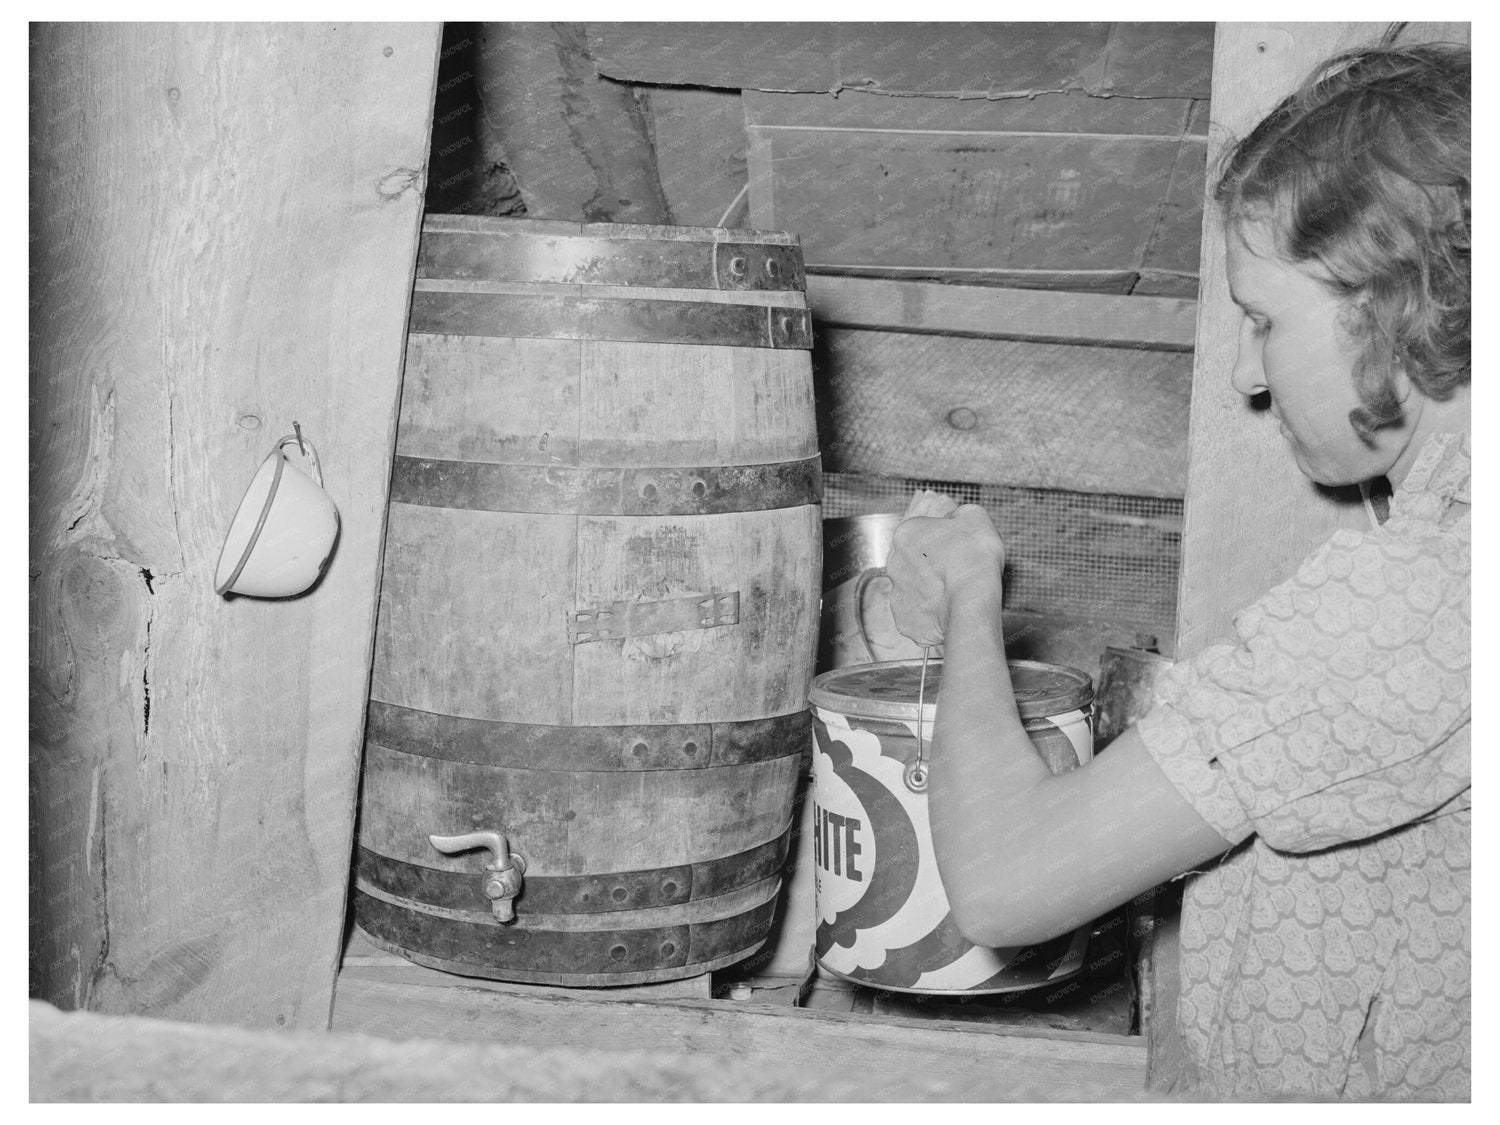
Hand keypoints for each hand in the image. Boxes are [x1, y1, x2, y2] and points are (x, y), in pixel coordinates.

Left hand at [886, 503, 1003, 646]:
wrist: (971, 601)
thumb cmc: (974, 555)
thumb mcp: (975, 516)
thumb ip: (959, 513)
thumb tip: (955, 518)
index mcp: (905, 533)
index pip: (923, 532)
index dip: (944, 539)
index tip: (960, 547)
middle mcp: (893, 563)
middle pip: (915, 561)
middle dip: (934, 565)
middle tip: (958, 571)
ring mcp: (896, 594)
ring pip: (915, 589)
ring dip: (932, 590)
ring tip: (956, 594)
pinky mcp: (903, 620)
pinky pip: (918, 614)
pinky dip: (932, 614)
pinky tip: (949, 611)